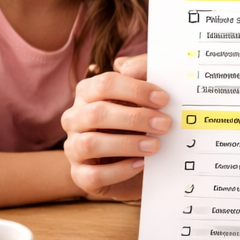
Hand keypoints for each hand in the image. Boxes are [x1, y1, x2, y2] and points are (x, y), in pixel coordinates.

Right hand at [62, 54, 170, 201]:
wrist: (145, 159)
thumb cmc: (144, 118)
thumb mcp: (149, 93)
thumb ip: (142, 71)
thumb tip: (124, 65)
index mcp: (89, 93)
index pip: (105, 84)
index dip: (136, 90)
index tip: (164, 99)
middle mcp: (76, 118)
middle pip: (96, 113)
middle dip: (134, 118)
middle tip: (164, 124)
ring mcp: (74, 147)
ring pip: (90, 144)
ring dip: (126, 144)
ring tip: (155, 146)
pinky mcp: (80, 174)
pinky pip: (92, 175)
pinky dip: (119, 170)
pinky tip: (141, 164)